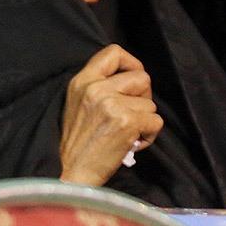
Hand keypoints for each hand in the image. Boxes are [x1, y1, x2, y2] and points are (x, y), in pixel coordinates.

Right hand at [59, 44, 162, 185]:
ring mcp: (112, 104)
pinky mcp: (127, 122)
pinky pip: (155, 122)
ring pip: (150, 104)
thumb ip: (97, 88)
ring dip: (144, 121)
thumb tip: (130, 83)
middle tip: (132, 114)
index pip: (113, 52)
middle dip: (143, 97)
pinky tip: (131, 144)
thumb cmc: (75, 145)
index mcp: (81, 81)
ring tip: (126, 135)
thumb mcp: (76, 105)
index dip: (131, 63)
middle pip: (141, 77)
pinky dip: (148, 136)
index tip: (133, 81)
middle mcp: (96, 88)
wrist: (70, 173)